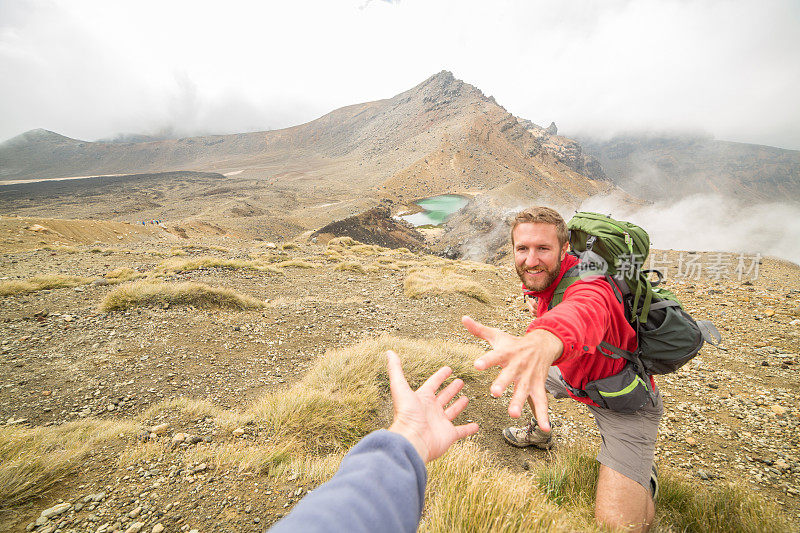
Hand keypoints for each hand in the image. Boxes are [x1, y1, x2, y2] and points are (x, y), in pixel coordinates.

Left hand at [386, 350, 478, 462]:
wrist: (412, 440)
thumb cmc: (406, 415)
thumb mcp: (400, 387)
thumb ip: (396, 369)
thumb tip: (389, 352)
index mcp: (422, 398)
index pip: (433, 384)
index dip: (440, 376)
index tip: (448, 369)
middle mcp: (431, 410)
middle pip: (443, 396)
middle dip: (451, 389)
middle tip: (460, 381)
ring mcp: (440, 422)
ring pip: (452, 411)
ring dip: (458, 405)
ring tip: (465, 398)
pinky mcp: (449, 435)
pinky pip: (461, 431)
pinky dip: (469, 429)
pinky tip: (476, 426)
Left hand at [462, 315, 561, 430]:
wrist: (543, 344)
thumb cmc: (514, 343)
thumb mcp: (497, 335)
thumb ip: (479, 330)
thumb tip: (463, 318)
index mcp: (506, 353)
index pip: (494, 356)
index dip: (486, 360)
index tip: (476, 365)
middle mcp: (518, 366)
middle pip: (509, 375)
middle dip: (503, 384)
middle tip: (495, 393)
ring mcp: (529, 377)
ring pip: (524, 391)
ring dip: (519, 402)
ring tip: (513, 414)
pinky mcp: (538, 387)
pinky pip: (541, 402)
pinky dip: (543, 416)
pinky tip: (545, 428)